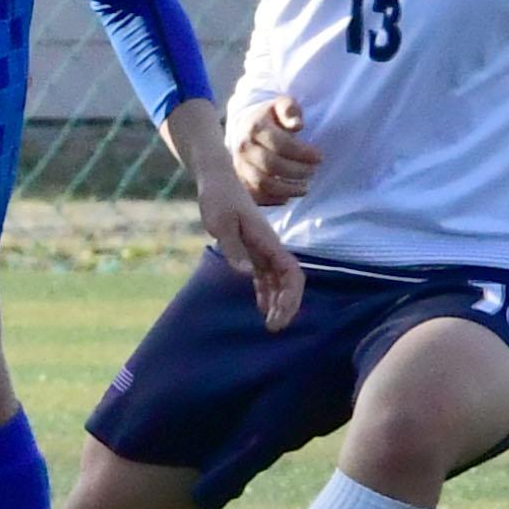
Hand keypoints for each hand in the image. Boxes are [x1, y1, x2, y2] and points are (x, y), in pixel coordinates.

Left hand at [197, 167, 302, 333]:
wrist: (217, 180)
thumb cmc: (219, 199)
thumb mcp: (221, 222)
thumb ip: (233, 248)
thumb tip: (246, 274)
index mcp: (267, 241)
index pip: (291, 273)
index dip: (290, 298)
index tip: (276, 318)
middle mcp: (270, 247)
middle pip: (289, 280)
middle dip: (287, 305)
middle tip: (273, 328)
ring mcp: (262, 249)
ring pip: (279, 280)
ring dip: (278, 302)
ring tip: (270, 325)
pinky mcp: (252, 250)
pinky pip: (265, 276)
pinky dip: (266, 292)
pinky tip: (261, 308)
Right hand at [231, 93, 319, 204]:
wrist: (247, 130)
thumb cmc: (271, 118)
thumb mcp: (282, 106)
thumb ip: (290, 110)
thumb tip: (297, 124)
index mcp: (254, 127)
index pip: (280, 144)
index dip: (303, 153)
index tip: (320, 157)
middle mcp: (243, 147)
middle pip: (271, 165)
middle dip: (297, 171)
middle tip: (314, 171)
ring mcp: (240, 166)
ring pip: (262, 183)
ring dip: (288, 189)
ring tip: (306, 187)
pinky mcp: (241, 181)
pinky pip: (256, 196)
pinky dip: (274, 199)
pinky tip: (288, 195)